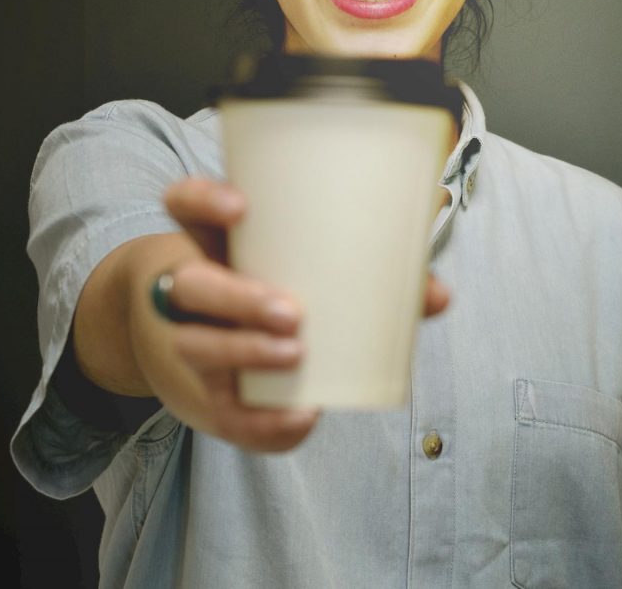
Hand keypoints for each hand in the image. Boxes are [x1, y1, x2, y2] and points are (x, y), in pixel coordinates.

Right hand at [129, 178, 448, 451]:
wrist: (206, 354)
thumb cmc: (273, 295)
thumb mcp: (302, 273)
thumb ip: (371, 276)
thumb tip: (438, 294)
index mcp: (211, 243)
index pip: (183, 206)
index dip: (202, 201)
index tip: (241, 207)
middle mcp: (189, 290)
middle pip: (189, 285)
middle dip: (237, 298)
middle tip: (293, 312)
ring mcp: (190, 343)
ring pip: (196, 346)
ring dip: (245, 353)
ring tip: (295, 356)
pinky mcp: (206, 395)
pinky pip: (224, 412)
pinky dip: (264, 421)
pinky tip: (302, 416)